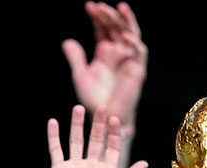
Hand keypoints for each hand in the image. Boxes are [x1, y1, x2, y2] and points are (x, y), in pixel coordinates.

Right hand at [47, 106, 148, 167]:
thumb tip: (145, 163)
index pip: (112, 147)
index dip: (113, 134)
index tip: (114, 119)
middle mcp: (91, 166)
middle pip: (95, 140)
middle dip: (98, 124)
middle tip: (100, 107)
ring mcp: (74, 166)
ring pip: (76, 140)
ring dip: (77, 124)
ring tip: (78, 108)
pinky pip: (56, 149)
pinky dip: (54, 136)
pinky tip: (53, 122)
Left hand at [62, 3, 146, 127]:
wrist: (104, 117)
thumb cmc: (93, 100)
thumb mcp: (80, 76)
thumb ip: (76, 58)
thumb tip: (67, 41)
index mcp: (104, 52)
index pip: (103, 28)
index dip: (97, 16)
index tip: (89, 6)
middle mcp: (118, 52)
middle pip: (116, 26)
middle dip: (109, 15)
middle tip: (100, 6)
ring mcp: (128, 59)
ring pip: (131, 33)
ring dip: (127, 20)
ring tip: (119, 7)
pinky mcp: (137, 69)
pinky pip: (139, 52)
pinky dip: (133, 42)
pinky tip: (124, 35)